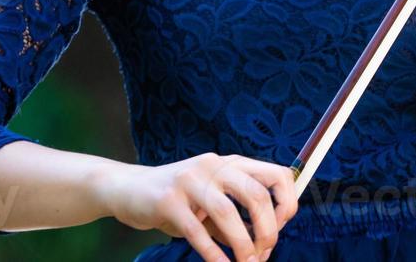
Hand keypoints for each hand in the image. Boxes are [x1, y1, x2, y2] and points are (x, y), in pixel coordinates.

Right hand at [96, 153, 297, 261]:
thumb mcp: (212, 200)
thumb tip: (266, 243)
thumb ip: (238, 216)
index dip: (286, 202)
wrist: (129, 190)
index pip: (276, 174)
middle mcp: (214, 165)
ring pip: (227, 212)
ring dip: (242, 244)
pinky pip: (196, 230)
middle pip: (256, 194)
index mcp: (231, 163)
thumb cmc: (179, 199)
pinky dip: (212, 252)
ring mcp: (190, 180)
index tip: (282, 226)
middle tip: (265, 252)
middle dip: (267, 228)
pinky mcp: (168, 200)